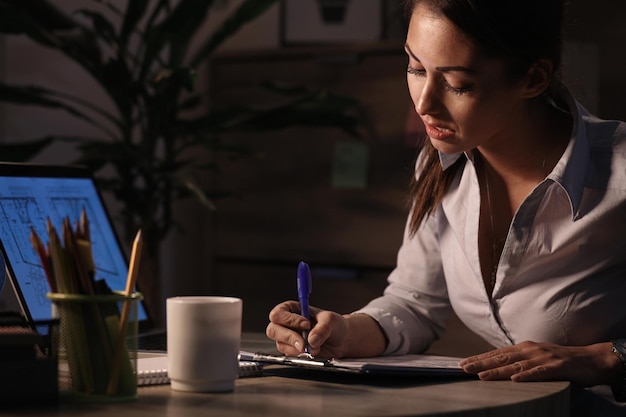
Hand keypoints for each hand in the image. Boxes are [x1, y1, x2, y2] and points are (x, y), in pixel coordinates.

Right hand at [266, 301, 348, 357]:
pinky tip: (313, 352)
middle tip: (304, 342)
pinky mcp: (293, 351)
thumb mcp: (331, 320)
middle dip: (289, 337)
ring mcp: (288, 339)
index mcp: (293, 310)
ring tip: (314, 347)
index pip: (278, 313)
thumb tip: (311, 339)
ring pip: (280, 344)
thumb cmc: (334, 325)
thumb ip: (322, 328)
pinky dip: (301, 355)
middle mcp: (287, 324)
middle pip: (273, 329)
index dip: (289, 319)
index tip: (306, 324)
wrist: (342, 341)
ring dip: (297, 348)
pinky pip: (289, 355)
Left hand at [459, 340, 621, 386]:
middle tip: (463, 369)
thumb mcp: (536, 358)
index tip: (461, 364)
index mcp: (524, 348)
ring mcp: (543, 358)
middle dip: (480, 363)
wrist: (590, 359)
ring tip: (481, 375)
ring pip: (516, 365)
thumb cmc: (561, 361)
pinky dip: (526, 375)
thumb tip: (499, 368)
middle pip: (501, 357)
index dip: (479, 358)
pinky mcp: (557, 367)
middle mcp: (530, 350)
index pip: (497, 353)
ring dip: (497, 370)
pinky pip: (539, 372)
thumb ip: (519, 362)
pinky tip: (515, 379)